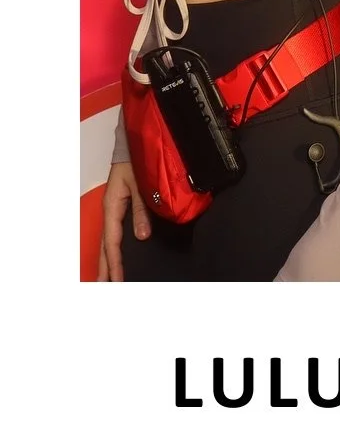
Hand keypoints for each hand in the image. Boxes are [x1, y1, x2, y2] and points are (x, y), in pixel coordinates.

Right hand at [97, 162, 151, 280]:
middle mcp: (109, 211)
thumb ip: (142, 210)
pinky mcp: (118, 207)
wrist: (131, 145)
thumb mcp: (140, 185)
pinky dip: (112, 247)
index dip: (115, 262)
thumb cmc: (134, 162)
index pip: (113, 242)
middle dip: (105, 267)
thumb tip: (142, 236)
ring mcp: (112, 209)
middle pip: (105, 245)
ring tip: (106, 279)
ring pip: (108, 240)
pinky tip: (115, 255)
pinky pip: (113, 232)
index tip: (117, 279)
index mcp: (112, 207)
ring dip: (107, 260)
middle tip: (105, 287)